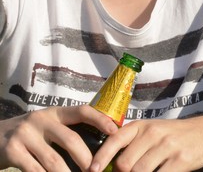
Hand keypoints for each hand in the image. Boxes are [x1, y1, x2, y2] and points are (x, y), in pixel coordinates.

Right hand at [0, 105, 117, 171]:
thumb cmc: (28, 135)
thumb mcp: (46, 125)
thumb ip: (66, 130)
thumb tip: (100, 143)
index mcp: (54, 112)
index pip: (82, 111)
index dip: (100, 120)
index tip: (116, 132)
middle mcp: (40, 120)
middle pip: (71, 140)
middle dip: (87, 159)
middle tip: (96, 171)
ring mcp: (25, 135)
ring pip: (54, 161)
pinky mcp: (12, 151)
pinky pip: (35, 170)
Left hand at [90, 117, 202, 171]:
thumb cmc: (176, 135)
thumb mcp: (153, 131)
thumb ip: (133, 144)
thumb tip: (109, 166)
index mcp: (143, 126)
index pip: (114, 140)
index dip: (100, 157)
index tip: (92, 170)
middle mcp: (154, 133)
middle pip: (124, 163)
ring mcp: (168, 147)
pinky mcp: (180, 160)